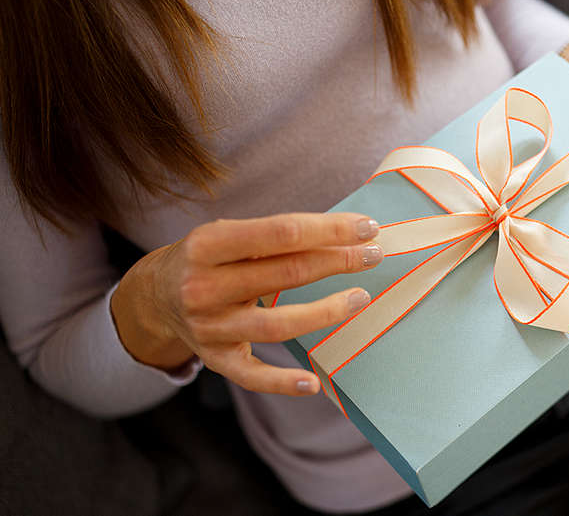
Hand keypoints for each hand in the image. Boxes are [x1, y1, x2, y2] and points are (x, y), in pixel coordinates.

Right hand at [111, 213, 383, 395]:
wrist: (152, 297)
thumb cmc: (207, 259)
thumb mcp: (226, 235)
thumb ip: (273, 236)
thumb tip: (344, 234)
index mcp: (206, 244)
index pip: (281, 233)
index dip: (329, 230)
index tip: (367, 227)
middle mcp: (203, 287)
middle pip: (286, 273)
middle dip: (338, 262)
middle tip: (374, 255)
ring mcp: (209, 327)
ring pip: (277, 325)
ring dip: (326, 311)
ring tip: (361, 297)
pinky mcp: (216, 359)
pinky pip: (253, 376)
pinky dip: (283, 383)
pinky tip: (314, 383)